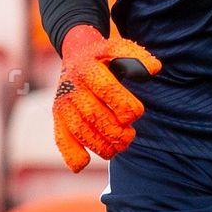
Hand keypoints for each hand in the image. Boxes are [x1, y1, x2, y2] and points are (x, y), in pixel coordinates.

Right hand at [52, 25, 160, 171]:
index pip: (108, 91)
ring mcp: (62, 104)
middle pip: (95, 116)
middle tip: (129, 136)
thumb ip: (136, 56)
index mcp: (87, 68)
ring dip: (103, 146)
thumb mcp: (116, 48)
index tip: (135, 113)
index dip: (126, 107)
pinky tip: (85, 162)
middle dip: (117, 132)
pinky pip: (61, 141)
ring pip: (81, 131)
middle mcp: (72, 87)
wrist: (75, 55)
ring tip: (118, 147)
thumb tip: (154, 69)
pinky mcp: (57, 118)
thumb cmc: (103, 57)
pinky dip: (72, 156)